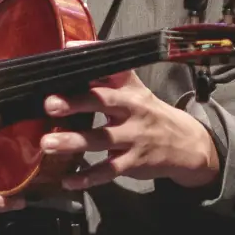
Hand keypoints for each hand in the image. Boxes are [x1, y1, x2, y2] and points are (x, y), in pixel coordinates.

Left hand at [39, 68, 220, 191]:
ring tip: (48, 144)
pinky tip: (69, 180)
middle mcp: (133, 109)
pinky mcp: (134, 162)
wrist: (186, 144)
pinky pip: (109, 170)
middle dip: (76, 102)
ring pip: (102, 138)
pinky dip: (88, 177)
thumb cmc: (149, 114)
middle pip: (104, 102)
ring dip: (73, 141)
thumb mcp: (135, 92)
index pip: (113, 69)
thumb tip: (72, 54)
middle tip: (50, 104)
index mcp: (130, 90)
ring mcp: (134, 137)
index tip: (67, 53)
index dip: (92, 58)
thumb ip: (106, 77)